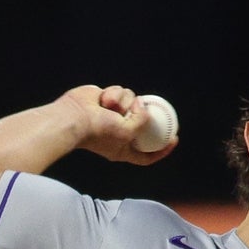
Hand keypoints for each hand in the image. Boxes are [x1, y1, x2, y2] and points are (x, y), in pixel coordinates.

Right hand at [63, 85, 177, 164]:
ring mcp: (113, 116)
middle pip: (142, 124)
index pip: (147, 155)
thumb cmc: (98, 131)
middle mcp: (119, 133)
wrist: (74, 117)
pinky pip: (121, 93)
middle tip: (155, 110)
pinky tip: (103, 99)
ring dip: (124, 102)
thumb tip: (143, 105)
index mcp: (123, 150)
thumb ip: (142, 122)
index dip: (162, 150)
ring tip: (109, 106)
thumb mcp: (127, 132)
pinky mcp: (106, 100)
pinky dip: (115, 94)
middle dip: (145, 116)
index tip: (174, 139)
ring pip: (133, 102)